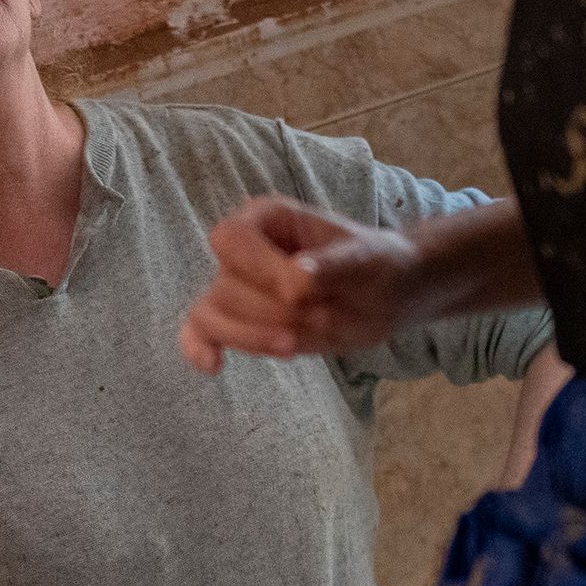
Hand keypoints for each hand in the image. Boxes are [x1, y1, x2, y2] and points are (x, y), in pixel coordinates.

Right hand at [180, 196, 427, 372]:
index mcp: (266, 219)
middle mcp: (243, 252)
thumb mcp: (365, 257)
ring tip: (290, 346)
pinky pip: (202, 333)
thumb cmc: (372, 263)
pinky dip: (200, 349)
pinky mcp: (241, 323)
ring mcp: (238, 289)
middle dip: (271, 311)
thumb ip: (333, 265)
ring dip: (249, 337)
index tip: (301, 292)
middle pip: (225, 286)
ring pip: (211, 315)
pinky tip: (215, 366)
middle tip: (320, 315)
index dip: (260, 269)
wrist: (385, 294)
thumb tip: (300, 277)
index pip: (233, 240)